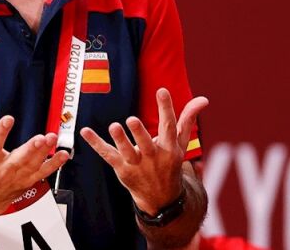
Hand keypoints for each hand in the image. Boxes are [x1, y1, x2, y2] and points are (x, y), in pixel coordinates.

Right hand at [0, 90, 69, 216]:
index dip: (0, 131)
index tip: (8, 119)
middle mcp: (3, 168)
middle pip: (18, 158)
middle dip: (30, 148)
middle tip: (40, 138)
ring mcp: (17, 176)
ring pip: (33, 164)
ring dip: (44, 152)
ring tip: (52, 138)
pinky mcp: (28, 180)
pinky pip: (43, 173)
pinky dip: (54, 165)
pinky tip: (63, 155)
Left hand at [80, 88, 208, 213]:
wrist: (161, 199)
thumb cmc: (170, 164)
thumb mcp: (181, 144)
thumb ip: (188, 120)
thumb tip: (203, 99)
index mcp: (169, 148)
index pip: (169, 127)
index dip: (166, 108)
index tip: (162, 90)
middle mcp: (153, 157)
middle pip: (146, 144)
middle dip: (139, 133)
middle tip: (132, 119)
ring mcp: (136, 165)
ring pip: (127, 152)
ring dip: (120, 140)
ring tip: (114, 126)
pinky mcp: (122, 170)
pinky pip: (107, 155)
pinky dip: (96, 143)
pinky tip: (85, 131)